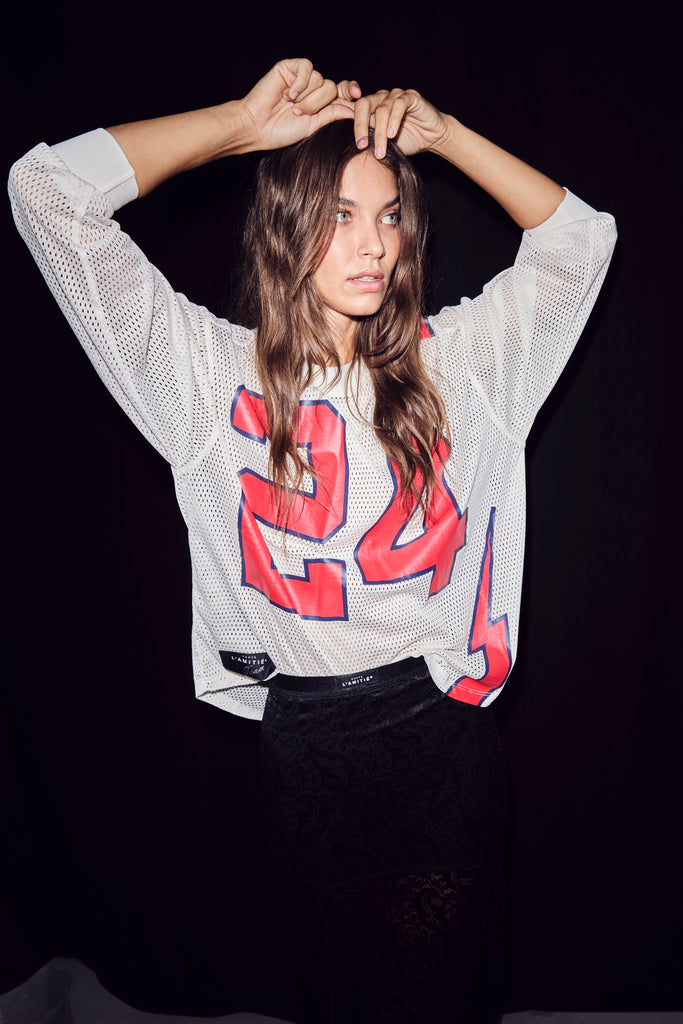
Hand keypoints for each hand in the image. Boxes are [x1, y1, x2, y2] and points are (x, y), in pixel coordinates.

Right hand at [239, 58, 356, 150]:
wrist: (258, 126)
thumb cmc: (283, 131)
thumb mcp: (314, 126)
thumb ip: (333, 114)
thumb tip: (356, 110)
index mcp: (321, 103)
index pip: (343, 92)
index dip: (351, 91)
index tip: (358, 95)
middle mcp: (313, 89)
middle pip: (332, 87)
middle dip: (319, 103)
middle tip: (300, 113)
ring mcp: (301, 78)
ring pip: (320, 79)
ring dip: (307, 97)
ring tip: (291, 106)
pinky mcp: (289, 68)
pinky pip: (307, 68)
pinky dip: (300, 82)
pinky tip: (288, 94)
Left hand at [351, 88, 449, 158]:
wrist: (432, 138)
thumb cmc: (406, 141)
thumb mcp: (382, 145)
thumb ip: (368, 142)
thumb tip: (347, 150)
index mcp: (371, 108)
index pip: (352, 108)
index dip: (345, 119)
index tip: (343, 139)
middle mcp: (381, 98)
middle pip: (363, 105)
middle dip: (359, 126)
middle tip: (360, 145)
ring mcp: (395, 96)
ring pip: (382, 110)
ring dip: (380, 133)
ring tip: (380, 151)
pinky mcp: (410, 96)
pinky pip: (399, 105)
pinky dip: (394, 120)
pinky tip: (392, 135)